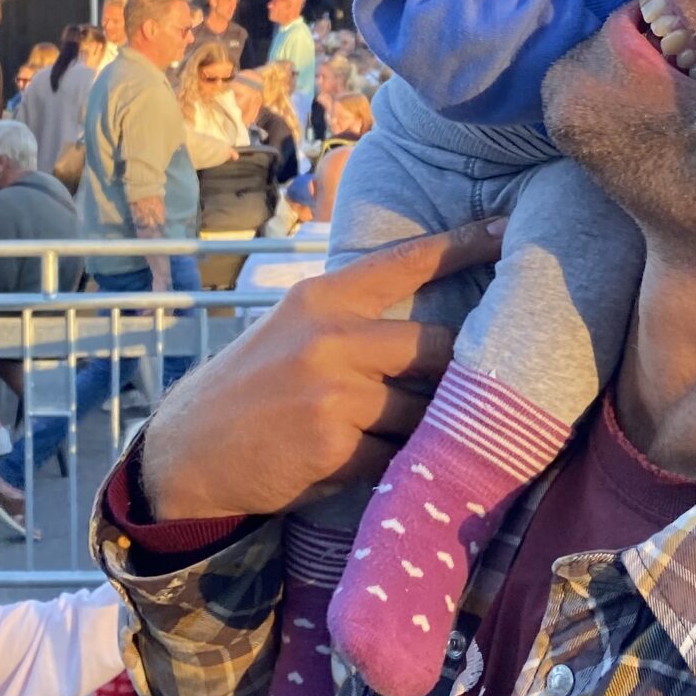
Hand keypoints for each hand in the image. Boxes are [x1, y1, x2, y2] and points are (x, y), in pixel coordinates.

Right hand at [139, 219, 503, 522]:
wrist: (187, 453)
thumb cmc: (253, 389)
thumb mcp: (294, 330)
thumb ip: (352, 319)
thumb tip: (431, 326)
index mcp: (322, 298)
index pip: (405, 262)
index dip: (462, 245)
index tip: (508, 229)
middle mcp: (330, 336)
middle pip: (435, 345)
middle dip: (459, 370)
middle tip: (480, 382)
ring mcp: (333, 391)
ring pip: (422, 409)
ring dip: (425, 428)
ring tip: (410, 435)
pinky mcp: (334, 445)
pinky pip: (397, 456)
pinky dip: (396, 465)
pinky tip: (371, 466)